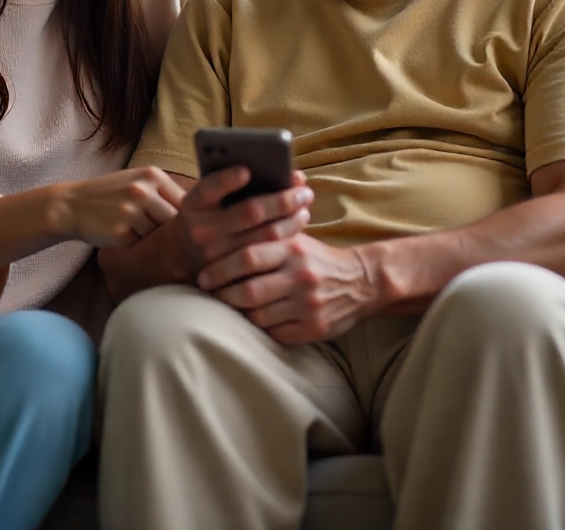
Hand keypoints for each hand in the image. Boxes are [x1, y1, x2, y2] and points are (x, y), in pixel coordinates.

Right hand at [55, 167, 184, 248]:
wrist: (72, 205)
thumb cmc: (111, 194)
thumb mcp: (137, 181)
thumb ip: (165, 190)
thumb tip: (202, 208)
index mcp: (151, 174)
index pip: (186, 199)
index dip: (188, 214)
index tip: (185, 222)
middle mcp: (143, 191)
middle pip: (175, 219)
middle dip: (171, 228)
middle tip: (160, 231)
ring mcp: (131, 212)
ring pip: (159, 234)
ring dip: (152, 237)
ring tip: (134, 227)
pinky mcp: (121, 234)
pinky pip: (142, 245)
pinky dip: (137, 244)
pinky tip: (123, 234)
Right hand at [172, 166, 312, 279]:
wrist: (187, 253)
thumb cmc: (210, 213)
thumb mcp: (211, 197)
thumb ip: (236, 183)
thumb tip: (286, 174)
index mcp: (194, 204)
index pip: (208, 189)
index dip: (226, 180)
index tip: (246, 170)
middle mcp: (201, 230)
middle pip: (249, 212)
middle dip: (282, 200)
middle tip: (304, 192)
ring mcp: (217, 255)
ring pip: (265, 235)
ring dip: (291, 219)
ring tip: (303, 208)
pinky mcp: (234, 273)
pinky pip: (269, 255)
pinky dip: (287, 237)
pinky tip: (298, 226)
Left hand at [199, 234, 381, 344]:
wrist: (361, 281)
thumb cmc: (316, 257)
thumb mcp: (295, 238)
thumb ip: (264, 234)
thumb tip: (218, 231)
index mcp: (293, 249)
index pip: (248, 257)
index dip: (220, 268)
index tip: (202, 275)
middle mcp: (300, 276)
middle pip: (249, 290)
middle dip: (222, 294)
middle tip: (206, 293)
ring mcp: (308, 305)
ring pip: (258, 315)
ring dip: (237, 313)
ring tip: (225, 307)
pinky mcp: (314, 329)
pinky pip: (275, 334)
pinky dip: (259, 329)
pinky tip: (250, 321)